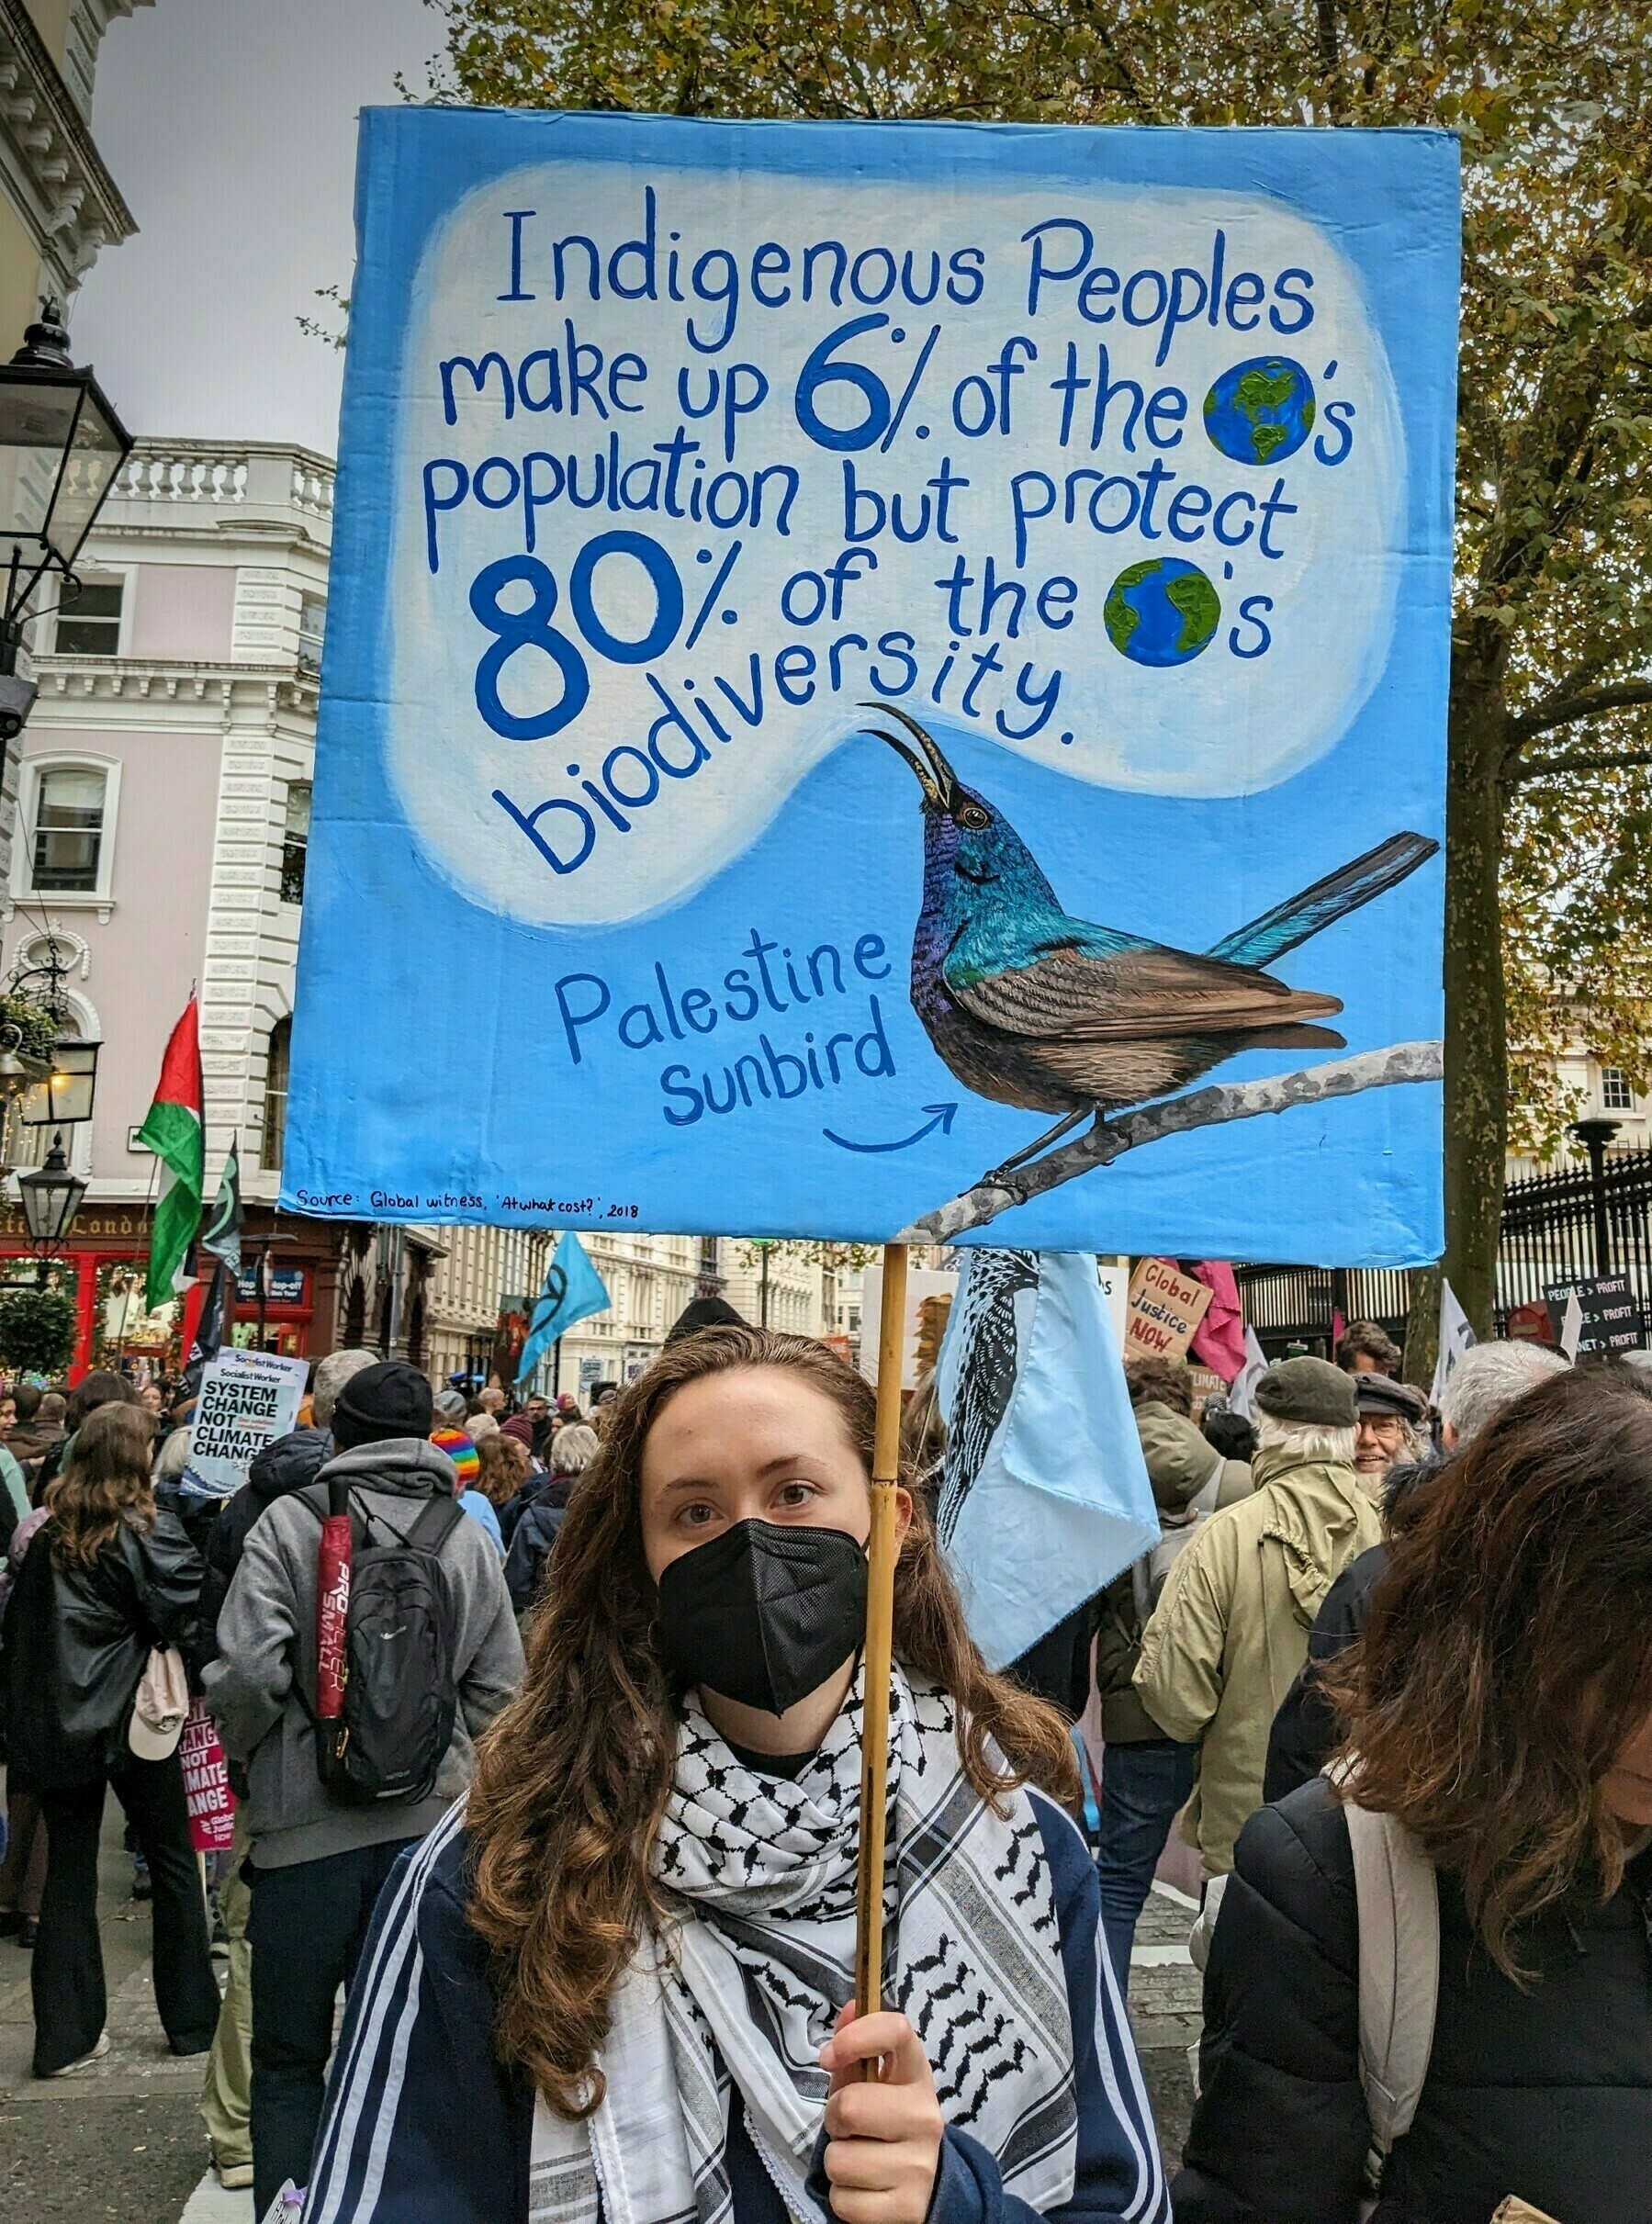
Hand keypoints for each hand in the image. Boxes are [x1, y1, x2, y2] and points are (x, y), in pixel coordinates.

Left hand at [818, 2003, 944, 2223]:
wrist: (927, 2190)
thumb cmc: (887, 2125)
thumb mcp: (873, 2086)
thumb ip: (857, 2048)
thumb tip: (851, 2006)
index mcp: (917, 2076)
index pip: (896, 2032)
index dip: (857, 2036)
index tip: (828, 2055)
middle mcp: (925, 2117)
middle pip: (850, 2106)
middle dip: (834, 2120)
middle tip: (849, 2128)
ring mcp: (920, 2166)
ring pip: (840, 2160)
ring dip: (838, 2164)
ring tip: (861, 2161)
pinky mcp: (908, 2209)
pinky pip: (844, 2201)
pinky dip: (844, 2198)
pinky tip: (866, 2191)